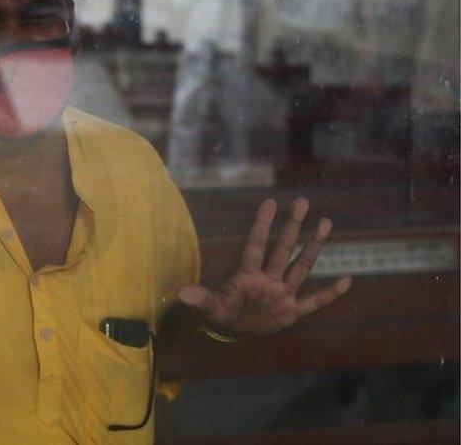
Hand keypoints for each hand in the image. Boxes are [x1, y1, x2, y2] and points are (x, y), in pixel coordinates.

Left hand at [176, 198, 351, 336]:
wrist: (230, 328)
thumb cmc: (219, 310)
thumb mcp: (209, 306)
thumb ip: (199, 298)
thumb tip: (180, 293)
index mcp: (247, 275)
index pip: (255, 245)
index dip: (262, 225)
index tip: (270, 202)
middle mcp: (267, 278)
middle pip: (283, 249)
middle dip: (292, 226)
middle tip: (302, 201)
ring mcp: (282, 292)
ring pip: (301, 266)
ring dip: (313, 246)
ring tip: (326, 222)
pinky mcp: (291, 311)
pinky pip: (314, 301)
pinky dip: (330, 293)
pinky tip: (347, 280)